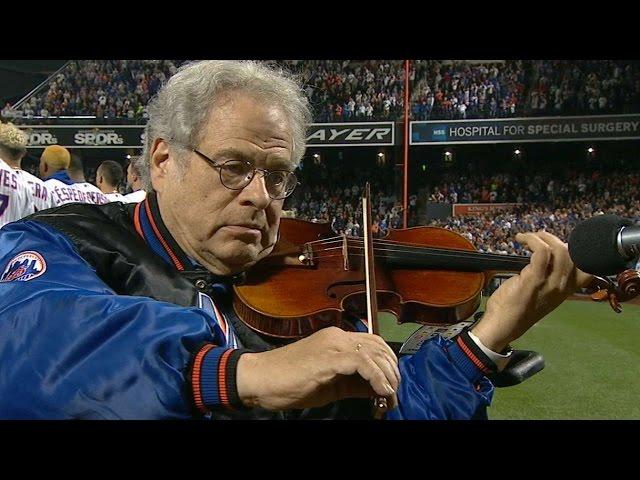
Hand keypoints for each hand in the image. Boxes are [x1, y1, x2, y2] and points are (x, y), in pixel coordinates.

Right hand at [236, 326, 399, 410]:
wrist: (260, 379)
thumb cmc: (289, 382)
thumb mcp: (330, 385)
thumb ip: (354, 384)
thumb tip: (379, 390)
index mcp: (336, 339)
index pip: (373, 344)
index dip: (388, 363)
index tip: (392, 386)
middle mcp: (338, 336)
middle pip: (378, 346)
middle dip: (392, 370)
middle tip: (394, 392)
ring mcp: (333, 344)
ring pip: (374, 352)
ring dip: (388, 375)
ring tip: (390, 393)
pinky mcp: (329, 357)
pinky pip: (362, 362)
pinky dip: (377, 377)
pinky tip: (382, 390)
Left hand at [471, 231, 592, 351]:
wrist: (503, 325)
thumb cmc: (519, 307)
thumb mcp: (543, 293)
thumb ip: (550, 277)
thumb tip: (550, 255)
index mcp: (567, 290)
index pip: (589, 268)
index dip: (577, 251)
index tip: (558, 244)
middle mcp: (563, 287)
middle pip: (572, 253)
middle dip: (554, 239)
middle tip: (538, 238)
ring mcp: (550, 283)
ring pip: (559, 250)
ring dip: (542, 237)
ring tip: (528, 237)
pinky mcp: (534, 279)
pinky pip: (541, 251)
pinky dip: (532, 239)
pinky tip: (521, 239)